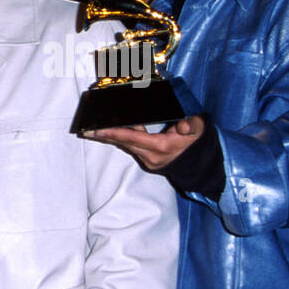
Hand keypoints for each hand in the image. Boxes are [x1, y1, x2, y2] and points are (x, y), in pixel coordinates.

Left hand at [83, 115, 205, 169]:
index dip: (114, 133)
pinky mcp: (149, 160)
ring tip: (94, 130)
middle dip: (105, 136)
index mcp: (161, 147)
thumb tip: (183, 124)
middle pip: (124, 143)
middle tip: (86, 130)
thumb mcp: (198, 129)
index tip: (98, 130)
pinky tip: (112, 132)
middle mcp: (151, 156)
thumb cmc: (197, 142)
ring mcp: (149, 160)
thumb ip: (191, 125)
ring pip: (127, 145)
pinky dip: (122, 139)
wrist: (202, 164)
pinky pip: (132, 147)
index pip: (132, 138)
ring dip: (112, 138)